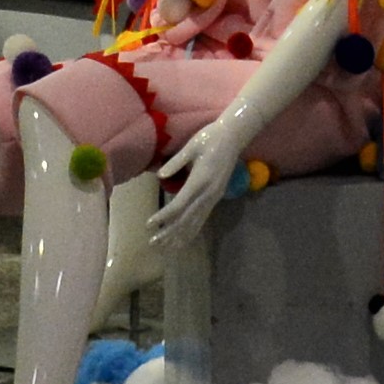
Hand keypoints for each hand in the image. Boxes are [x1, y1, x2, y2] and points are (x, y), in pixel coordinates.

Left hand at [153, 102, 262, 247]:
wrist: (233, 136)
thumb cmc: (210, 137)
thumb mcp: (191, 146)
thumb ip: (176, 162)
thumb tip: (160, 175)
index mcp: (200, 181)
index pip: (179, 205)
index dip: (164, 216)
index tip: (149, 224)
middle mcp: (208, 193)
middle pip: (186, 218)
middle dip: (169, 232)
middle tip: (153, 242)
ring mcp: (213, 197)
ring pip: (195, 221)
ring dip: (179, 235)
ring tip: (165, 246)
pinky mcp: (216, 197)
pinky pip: (202, 218)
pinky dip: (192, 230)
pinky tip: (183, 238)